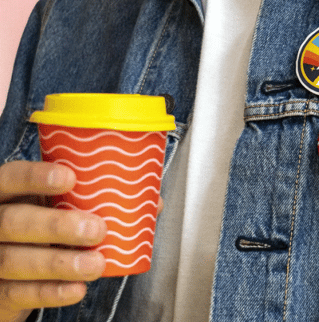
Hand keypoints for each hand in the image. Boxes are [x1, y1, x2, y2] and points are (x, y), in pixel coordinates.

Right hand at [0, 161, 106, 321]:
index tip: (70, 178)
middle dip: (56, 226)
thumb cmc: (41, 226)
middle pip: (12, 221)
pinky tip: (77, 288)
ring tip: (97, 263)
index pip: (10, 177)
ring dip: (60, 263)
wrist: (8, 273)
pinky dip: (50, 292)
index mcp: (6, 193)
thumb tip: (152, 202)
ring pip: (14, 260)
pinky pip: (17, 294)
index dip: (35, 177)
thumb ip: (94, 198)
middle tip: (97, 229)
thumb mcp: (57, 206)